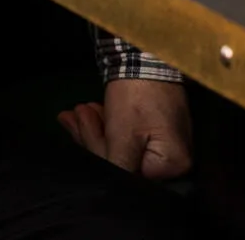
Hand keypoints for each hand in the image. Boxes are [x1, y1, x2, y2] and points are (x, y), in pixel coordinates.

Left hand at [58, 78, 193, 179]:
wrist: (149, 54)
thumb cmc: (138, 96)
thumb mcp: (122, 137)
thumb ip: (113, 167)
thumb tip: (101, 190)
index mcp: (172, 166)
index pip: (127, 174)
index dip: (100, 155)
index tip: (79, 130)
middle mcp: (173, 161)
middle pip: (123, 161)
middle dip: (93, 139)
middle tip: (71, 116)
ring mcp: (165, 144)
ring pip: (121, 147)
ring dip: (96, 130)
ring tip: (77, 111)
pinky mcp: (157, 131)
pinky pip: (127, 137)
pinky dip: (107, 125)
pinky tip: (88, 112)